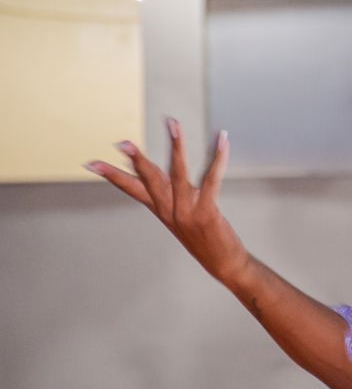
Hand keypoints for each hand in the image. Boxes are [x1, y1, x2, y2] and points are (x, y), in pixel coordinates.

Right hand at [85, 119, 250, 286]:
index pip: (132, 189)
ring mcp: (186, 212)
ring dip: (176, 146)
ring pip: (177, 173)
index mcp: (162, 210)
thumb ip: (175, 195)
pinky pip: (211, 179)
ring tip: (172, 124)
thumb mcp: (184, 216)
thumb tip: (169, 174)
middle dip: (136, 159)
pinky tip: (221, 140)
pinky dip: (218, 158)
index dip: (113, 175)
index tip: (90, 163)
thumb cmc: (206, 238)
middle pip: (149, 179)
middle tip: (122, 142)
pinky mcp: (206, 212)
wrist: (224, 264)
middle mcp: (170, 211)